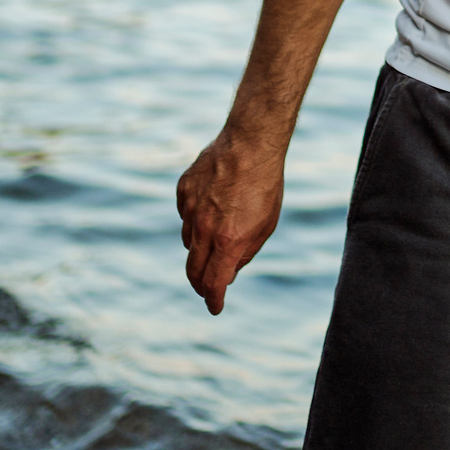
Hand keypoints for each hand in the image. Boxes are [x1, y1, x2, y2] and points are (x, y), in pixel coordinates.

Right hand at [176, 129, 287, 314]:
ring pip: (189, 242)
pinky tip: (212, 207)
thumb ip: (245, 253)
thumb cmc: (265, 185)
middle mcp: (205, 228)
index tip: (215, 307)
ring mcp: (190, 209)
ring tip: (218, 236)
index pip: (213, 283)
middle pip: (193, 270)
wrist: (251, 143)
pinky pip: (185, 215)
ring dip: (200, 249)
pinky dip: (195, 220)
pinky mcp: (183, 191)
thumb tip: (227, 274)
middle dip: (200, 284)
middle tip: (207, 288)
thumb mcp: (266, 225)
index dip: (213, 300)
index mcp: (229, 240)